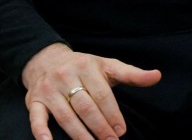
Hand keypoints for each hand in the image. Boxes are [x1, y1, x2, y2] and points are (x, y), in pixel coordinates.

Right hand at [21, 43, 160, 139]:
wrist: (47, 60)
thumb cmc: (84, 66)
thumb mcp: (109, 66)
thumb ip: (133, 74)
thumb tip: (157, 76)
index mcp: (88, 67)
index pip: (103, 95)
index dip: (113, 114)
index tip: (121, 131)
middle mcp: (67, 77)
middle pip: (86, 107)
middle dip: (100, 127)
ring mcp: (49, 90)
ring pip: (65, 116)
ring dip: (79, 134)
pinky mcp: (33, 101)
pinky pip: (36, 118)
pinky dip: (41, 132)